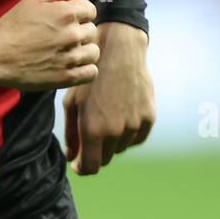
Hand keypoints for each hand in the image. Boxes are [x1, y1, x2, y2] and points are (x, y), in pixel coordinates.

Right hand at [0, 0, 99, 91]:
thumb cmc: (13, 26)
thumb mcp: (33, 0)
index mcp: (66, 13)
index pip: (91, 10)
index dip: (78, 13)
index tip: (65, 19)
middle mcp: (72, 35)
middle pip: (92, 30)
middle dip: (79, 31)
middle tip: (60, 35)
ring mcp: (71, 57)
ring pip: (93, 52)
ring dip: (83, 50)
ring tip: (65, 51)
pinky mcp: (67, 77)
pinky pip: (91, 72)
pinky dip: (85, 69)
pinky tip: (71, 65)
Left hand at [63, 21, 153, 174]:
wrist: (119, 50)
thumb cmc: (90, 75)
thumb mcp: (72, 102)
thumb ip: (71, 133)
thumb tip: (72, 157)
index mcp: (93, 130)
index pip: (90, 167)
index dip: (83, 168)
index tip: (79, 162)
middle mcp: (116, 132)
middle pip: (106, 158)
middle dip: (96, 152)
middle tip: (91, 134)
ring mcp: (135, 125)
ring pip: (122, 147)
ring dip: (112, 140)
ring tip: (106, 115)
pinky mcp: (149, 117)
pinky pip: (137, 137)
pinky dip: (129, 133)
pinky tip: (121, 114)